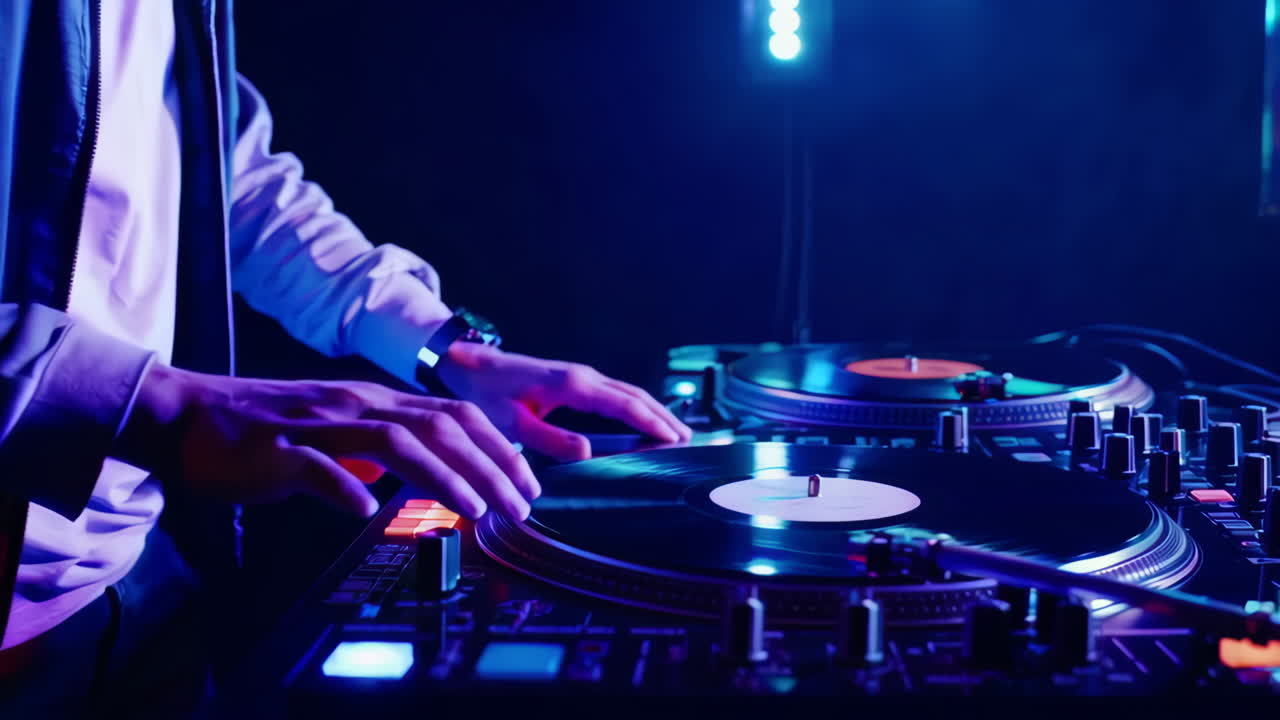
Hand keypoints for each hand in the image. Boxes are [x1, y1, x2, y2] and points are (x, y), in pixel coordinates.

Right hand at [114, 364, 540, 519]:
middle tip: (518, 504)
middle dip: (487, 465)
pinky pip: (315, 468)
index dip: (497, 446)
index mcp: (375, 401)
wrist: (189, 415)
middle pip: (438, 427)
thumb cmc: (268, 431)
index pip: (454, 415)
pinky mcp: (275, 451)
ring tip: (473, 508)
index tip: (527, 481)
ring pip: (394, 441)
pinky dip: (344, 487)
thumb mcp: (340, 433)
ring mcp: (317, 426)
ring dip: (441, 475)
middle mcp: (356, 405)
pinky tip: (366, 511)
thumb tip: (430, 475)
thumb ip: (384, 448)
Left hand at [437, 344, 691, 460]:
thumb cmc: (487, 394)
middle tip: (689, 442)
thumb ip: (549, 438)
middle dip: (663, 417)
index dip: (650, 422)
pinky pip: (617, 394)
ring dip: (655, 412)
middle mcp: (583, 376)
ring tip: (679, 434)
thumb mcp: (512, 422)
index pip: (622, 404)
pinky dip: (639, 407)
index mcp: (571, 384)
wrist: (469, 365)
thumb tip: (587, 451)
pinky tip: (649, 421)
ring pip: (629, 392)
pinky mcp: (578, 381)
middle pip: (634, 396)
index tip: (673, 438)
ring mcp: (582, 376)